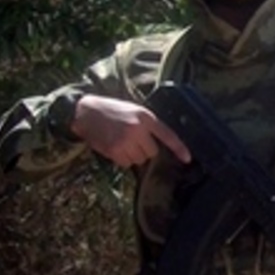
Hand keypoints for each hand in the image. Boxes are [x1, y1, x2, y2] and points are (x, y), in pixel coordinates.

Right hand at [72, 95, 190, 166]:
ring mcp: (126, 140)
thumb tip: (158, 146)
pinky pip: (126, 163)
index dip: (179, 148)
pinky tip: (114, 147)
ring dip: (132, 155)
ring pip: (139, 159)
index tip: (188, 159)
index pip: (168, 135)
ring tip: (121, 142)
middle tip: (132, 140)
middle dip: (144, 149)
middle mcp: (138, 129)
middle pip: (152, 152)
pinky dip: (122, 159)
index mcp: (146, 117)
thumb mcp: (135, 111)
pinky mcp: (114, 150)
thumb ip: (148, 126)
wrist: (86, 111)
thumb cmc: (113, 111)